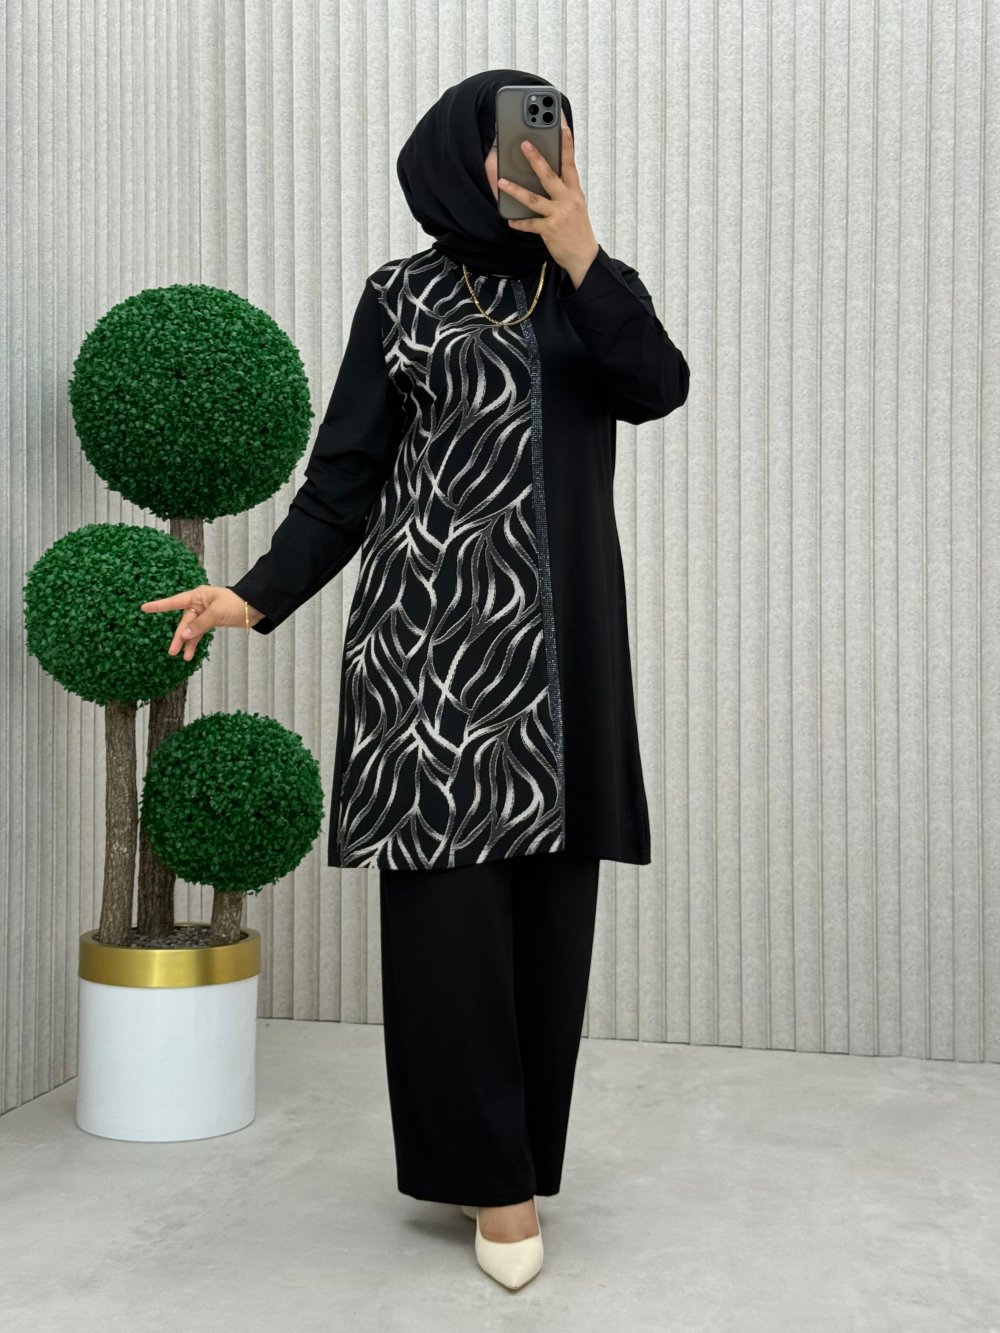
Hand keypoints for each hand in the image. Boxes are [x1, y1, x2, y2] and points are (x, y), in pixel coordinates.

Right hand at [139, 586, 260, 659]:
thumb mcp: (216, 614)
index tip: (144, 608)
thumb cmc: (236, 604)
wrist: (255, 608)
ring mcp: (204, 613)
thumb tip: (184, 635)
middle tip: (172, 651)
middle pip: (184, 621)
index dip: (159, 606)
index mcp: (197, 596)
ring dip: (188, 643)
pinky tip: (190, 653)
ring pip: (191, 629)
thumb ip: (199, 625)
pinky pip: (199, 632)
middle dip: (179, 637)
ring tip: (183, 657)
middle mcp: (198, 603)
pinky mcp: (211, 621)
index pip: (174, 602)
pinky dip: (195, 642)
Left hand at [497, 125, 599, 281]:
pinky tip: (510, 220)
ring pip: (534, 199)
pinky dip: (520, 223)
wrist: (584, 257)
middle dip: (536, 159)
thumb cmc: (578, 229)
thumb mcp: (577, 206)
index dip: (567, 145)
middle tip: (524, 145)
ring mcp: (558, 215)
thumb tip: (548, 177)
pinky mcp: (549, 230)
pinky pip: (530, 224)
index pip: (571, 164)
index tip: (563, 127)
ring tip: (502, 182)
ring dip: (516, 190)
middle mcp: (567, 201)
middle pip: (550, 176)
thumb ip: (565, 191)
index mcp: (575, 192)